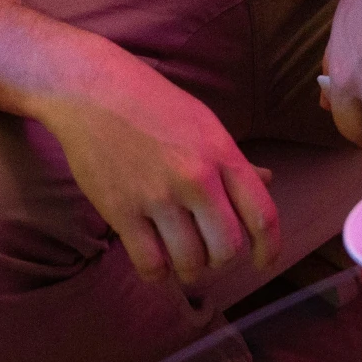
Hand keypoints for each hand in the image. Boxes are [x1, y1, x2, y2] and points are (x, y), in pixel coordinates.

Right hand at [38, 49, 279, 286]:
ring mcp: (157, 196)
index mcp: (221, 154)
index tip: (263, 263)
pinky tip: (154, 258)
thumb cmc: (152, 104)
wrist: (92, 90)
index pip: (262, 216)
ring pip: (190, 263)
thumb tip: (268, 182)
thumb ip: (234, 160)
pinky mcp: (121, 211)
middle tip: (207, 251)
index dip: (269, 249)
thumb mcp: (204, 123)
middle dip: (221, 259)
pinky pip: (151, 265)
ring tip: (179, 256)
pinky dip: (157, 272)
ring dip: (189, 268)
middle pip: (228, 249)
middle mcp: (195, 178)